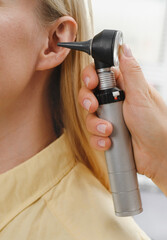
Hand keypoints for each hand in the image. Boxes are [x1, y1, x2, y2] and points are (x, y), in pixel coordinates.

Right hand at [78, 44, 166, 194]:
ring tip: (108, 130)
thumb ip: (131, 71)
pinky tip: (108, 141)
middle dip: (87, 101)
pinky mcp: (106, 134)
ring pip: (88, 116)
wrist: (158, 156)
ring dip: (95, 124)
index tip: (90, 83)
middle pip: (88, 95)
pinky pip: (93, 134)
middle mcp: (115, 102)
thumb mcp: (142, 95)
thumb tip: (124, 47)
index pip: (99, 75)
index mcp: (124, 87)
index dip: (90, 77)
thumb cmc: (156, 124)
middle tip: (93, 107)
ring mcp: (110, 118)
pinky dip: (98, 139)